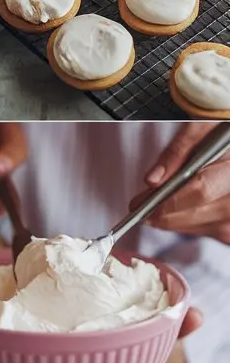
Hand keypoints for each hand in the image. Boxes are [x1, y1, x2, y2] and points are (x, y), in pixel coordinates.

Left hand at [129, 121, 229, 242]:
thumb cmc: (223, 131)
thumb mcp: (200, 129)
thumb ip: (176, 152)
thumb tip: (152, 180)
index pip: (200, 190)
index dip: (168, 201)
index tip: (140, 204)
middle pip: (202, 214)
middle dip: (165, 214)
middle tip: (140, 207)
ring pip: (210, 229)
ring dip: (179, 223)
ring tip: (157, 210)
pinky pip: (220, 233)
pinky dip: (196, 226)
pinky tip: (180, 215)